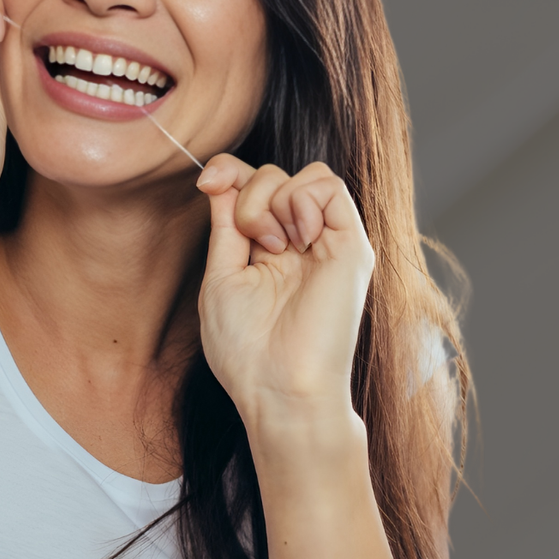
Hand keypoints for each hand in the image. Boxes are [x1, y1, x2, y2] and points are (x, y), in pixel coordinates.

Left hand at [195, 155, 376, 429]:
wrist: (280, 388)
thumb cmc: (245, 348)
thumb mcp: (222, 275)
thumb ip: (226, 224)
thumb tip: (219, 177)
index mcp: (267, 249)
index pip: (251, 184)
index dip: (228, 170)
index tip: (207, 183)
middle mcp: (299, 242)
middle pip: (273, 174)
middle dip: (247, 193)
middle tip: (251, 242)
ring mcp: (326, 242)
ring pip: (304, 174)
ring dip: (273, 198)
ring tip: (273, 245)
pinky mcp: (351, 247)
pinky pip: (330, 185)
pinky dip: (302, 199)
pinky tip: (296, 237)